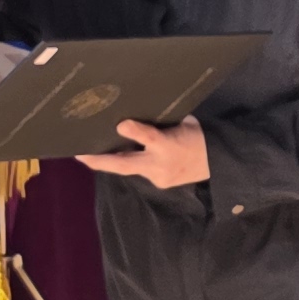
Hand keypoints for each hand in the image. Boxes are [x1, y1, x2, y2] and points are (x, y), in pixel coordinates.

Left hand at [75, 117, 208, 188]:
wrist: (217, 162)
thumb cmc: (195, 134)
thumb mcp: (183, 121)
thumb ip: (158, 122)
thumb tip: (131, 116)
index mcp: (170, 143)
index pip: (152, 138)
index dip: (136, 132)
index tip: (121, 125)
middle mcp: (162, 164)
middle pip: (128, 164)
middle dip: (101, 161)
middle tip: (80, 155)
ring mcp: (159, 176)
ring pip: (129, 168)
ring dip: (109, 161)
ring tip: (87, 152)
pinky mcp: (159, 183)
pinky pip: (138, 171)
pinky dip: (127, 163)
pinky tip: (113, 155)